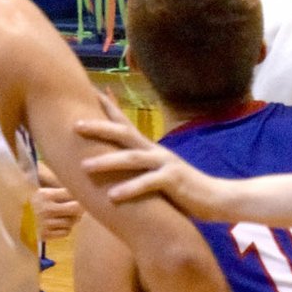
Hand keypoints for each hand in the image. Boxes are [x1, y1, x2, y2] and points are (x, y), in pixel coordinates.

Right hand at [31, 184, 83, 240]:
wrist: (17, 220)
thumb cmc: (36, 204)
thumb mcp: (45, 194)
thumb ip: (62, 194)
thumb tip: (83, 197)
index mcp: (45, 195)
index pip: (71, 193)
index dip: (79, 194)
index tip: (83, 195)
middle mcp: (46, 209)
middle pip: (75, 208)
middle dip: (80, 208)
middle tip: (81, 207)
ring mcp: (45, 223)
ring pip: (71, 221)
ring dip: (72, 219)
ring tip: (66, 216)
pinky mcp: (45, 235)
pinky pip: (66, 232)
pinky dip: (66, 229)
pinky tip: (60, 225)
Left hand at [77, 99, 219, 216]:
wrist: (216, 198)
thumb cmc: (182, 188)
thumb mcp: (157, 172)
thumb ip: (139, 167)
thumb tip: (116, 165)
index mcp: (149, 148)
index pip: (124, 123)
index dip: (107, 107)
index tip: (87, 93)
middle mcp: (155, 151)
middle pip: (123, 133)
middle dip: (99, 127)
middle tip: (75, 124)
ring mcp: (164, 164)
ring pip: (131, 158)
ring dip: (107, 161)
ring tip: (84, 166)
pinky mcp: (173, 181)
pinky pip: (148, 184)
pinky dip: (130, 188)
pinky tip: (112, 196)